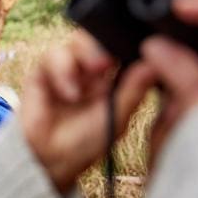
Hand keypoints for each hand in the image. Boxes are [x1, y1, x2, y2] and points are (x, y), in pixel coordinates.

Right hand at [19, 30, 155, 192]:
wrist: (49, 159)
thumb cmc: (84, 144)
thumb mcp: (117, 118)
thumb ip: (133, 91)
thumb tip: (154, 65)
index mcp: (112, 78)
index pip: (122, 49)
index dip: (128, 44)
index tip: (138, 47)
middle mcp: (90, 70)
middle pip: (100, 38)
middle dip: (106, 44)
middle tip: (110, 60)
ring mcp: (67, 68)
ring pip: (78, 41)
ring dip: (86, 54)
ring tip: (93, 72)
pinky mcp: (43, 71)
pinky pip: (53, 56)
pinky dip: (63, 71)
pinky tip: (70, 94)